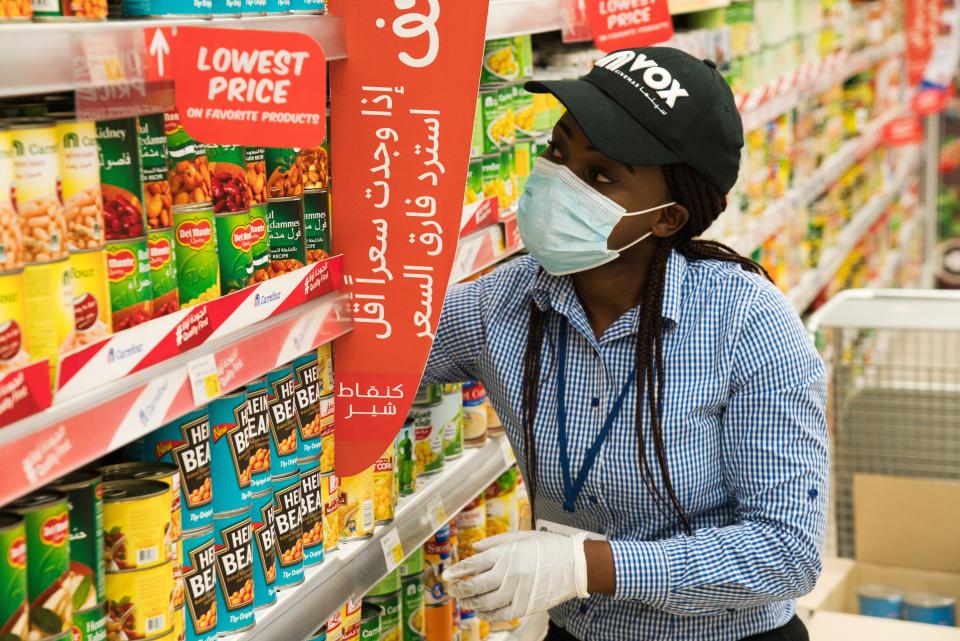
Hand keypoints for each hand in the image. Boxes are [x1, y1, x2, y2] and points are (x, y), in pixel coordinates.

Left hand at [442, 530, 588, 621]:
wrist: (574, 564)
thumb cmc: (547, 546)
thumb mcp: (521, 536)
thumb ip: (495, 542)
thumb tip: (474, 548)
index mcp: (505, 554)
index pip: (473, 564)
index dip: (456, 571)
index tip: (446, 576)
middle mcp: (508, 573)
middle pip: (475, 586)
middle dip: (459, 589)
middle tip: (452, 591)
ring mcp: (516, 591)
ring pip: (485, 603)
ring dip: (471, 603)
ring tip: (466, 601)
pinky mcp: (525, 606)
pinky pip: (500, 615)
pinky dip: (488, 615)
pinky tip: (483, 611)